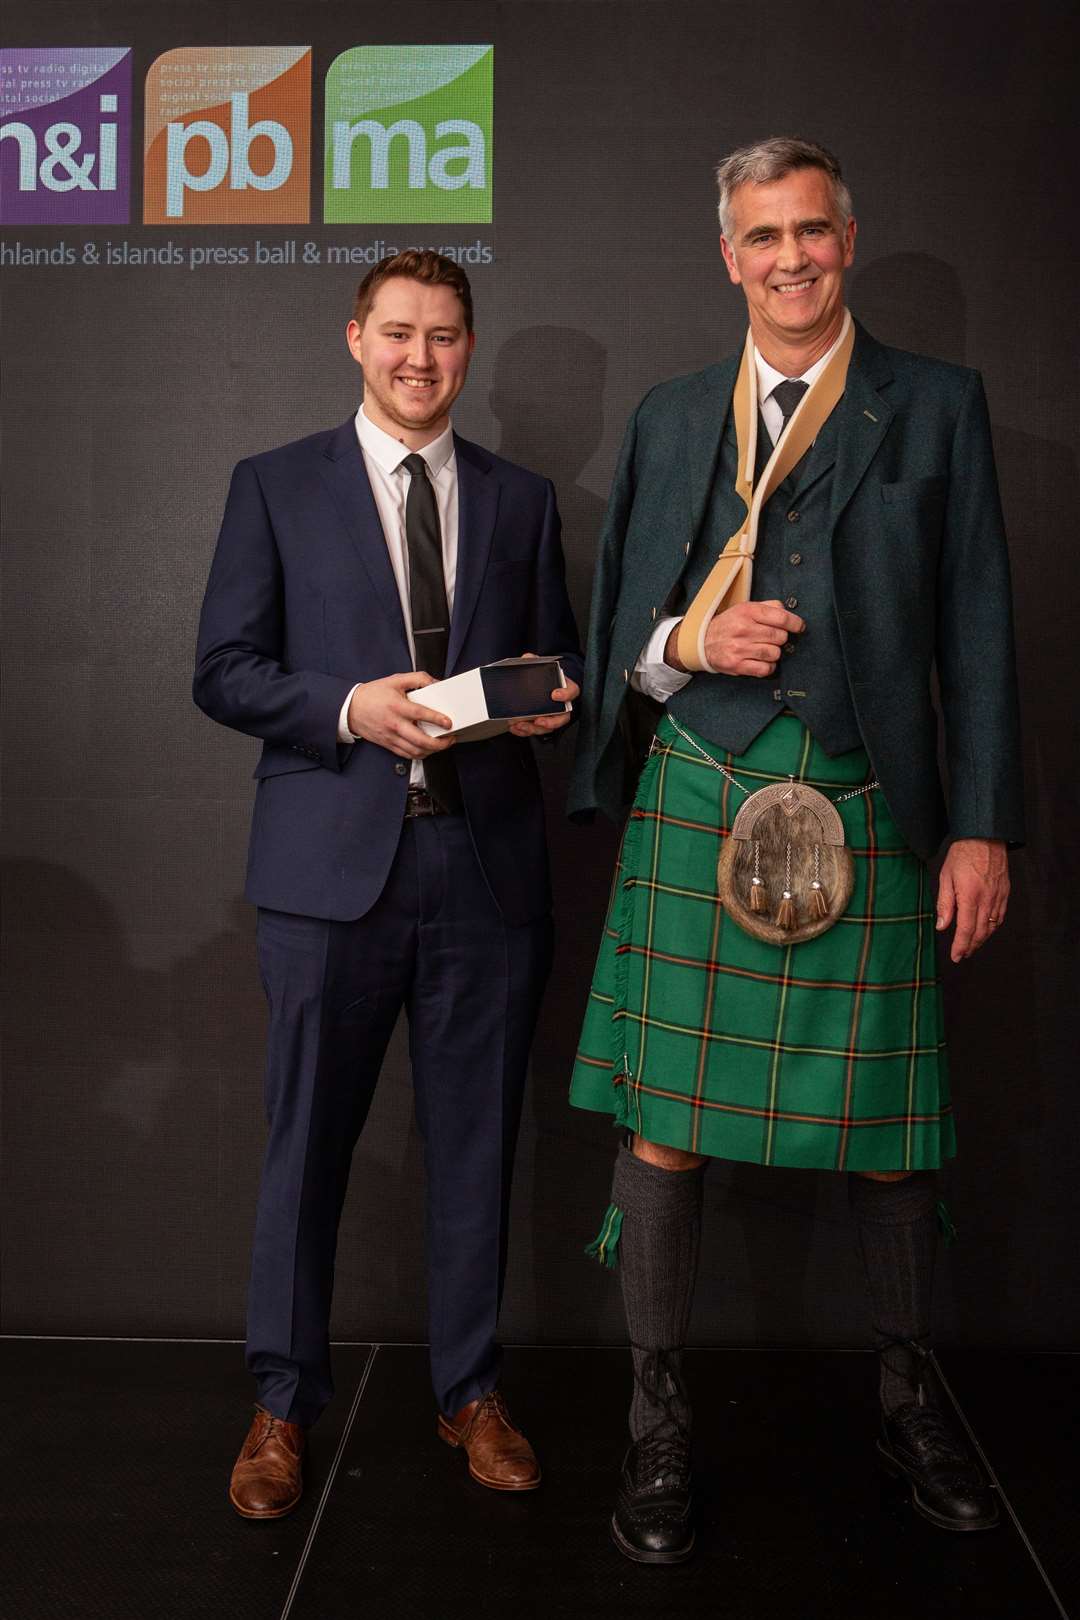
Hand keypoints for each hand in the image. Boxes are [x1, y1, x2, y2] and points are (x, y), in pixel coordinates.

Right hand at [346, 672, 456, 759]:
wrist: (351, 708)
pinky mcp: (388, 744)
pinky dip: (420, 754)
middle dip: (439, 743)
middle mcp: (394, 724)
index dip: (436, 719)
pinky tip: (427, 749)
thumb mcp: (395, 680)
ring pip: (415, 751)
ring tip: (441, 744)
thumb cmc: (373, 694)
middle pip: (419, 740)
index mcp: (396, 706)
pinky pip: (406, 755)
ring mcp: (391, 736)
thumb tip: (435, 683)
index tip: (448, 723)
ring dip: (432, 751)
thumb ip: (417, 679)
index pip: (419, 714)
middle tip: (450, 738)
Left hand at [507, 652, 579, 736]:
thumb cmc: (550, 677)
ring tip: (520, 725)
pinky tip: (515, 728)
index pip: (572, 691)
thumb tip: (527, 657)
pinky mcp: (544, 723)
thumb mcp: (544, 665)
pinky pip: (537, 730)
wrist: (549, 684)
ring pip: (549, 728)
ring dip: (534, 728)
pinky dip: (525, 731)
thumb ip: (536, 661)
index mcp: (568, 689)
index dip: (565, 694)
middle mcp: (564, 706)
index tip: (555, 694)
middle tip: (538, 720)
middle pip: (562, 718)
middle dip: (550, 722)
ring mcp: (554, 716)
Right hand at [665, 600, 804, 676]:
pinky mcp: (738, 665)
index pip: (781, 617)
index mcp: (748, 611)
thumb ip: (768, 606)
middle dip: (780, 638)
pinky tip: (762, 661)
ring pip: (775, 653)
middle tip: (772, 639)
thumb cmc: (728, 624)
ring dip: (774, 653)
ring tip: (764, 649)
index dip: (795, 623)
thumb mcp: (744, 608)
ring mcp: (740, 648)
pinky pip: (766, 669)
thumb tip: (788, 612)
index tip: (799, 627)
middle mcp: (744, 629)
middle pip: (780, 637)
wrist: (702, 642)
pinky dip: (768, 666)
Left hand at [936, 838, 1009, 961]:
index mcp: (970, 896)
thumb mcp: (945, 877)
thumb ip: (945, 903)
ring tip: (971, 946)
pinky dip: (992, 927)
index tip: (956, 957)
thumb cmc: (962, 855)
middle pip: (980, 932)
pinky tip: (985, 930)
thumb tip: (942, 926)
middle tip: (962, 955)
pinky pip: (1000, 916)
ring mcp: (998, 896)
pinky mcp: (1005, 892)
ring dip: (982, 939)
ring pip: (992, 926)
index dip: (961, 946)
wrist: (985, 836)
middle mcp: (987, 899)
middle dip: (971, 947)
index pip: (966, 929)